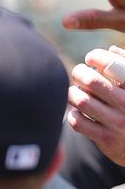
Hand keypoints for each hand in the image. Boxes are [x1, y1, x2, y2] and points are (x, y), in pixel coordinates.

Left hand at [68, 45, 124, 163]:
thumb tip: (110, 50)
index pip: (112, 65)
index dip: (96, 56)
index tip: (91, 58)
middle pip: (93, 81)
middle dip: (79, 72)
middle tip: (78, 73)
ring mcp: (117, 122)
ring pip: (81, 101)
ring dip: (72, 93)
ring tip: (74, 91)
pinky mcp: (105, 138)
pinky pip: (78, 122)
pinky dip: (73, 113)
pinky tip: (78, 110)